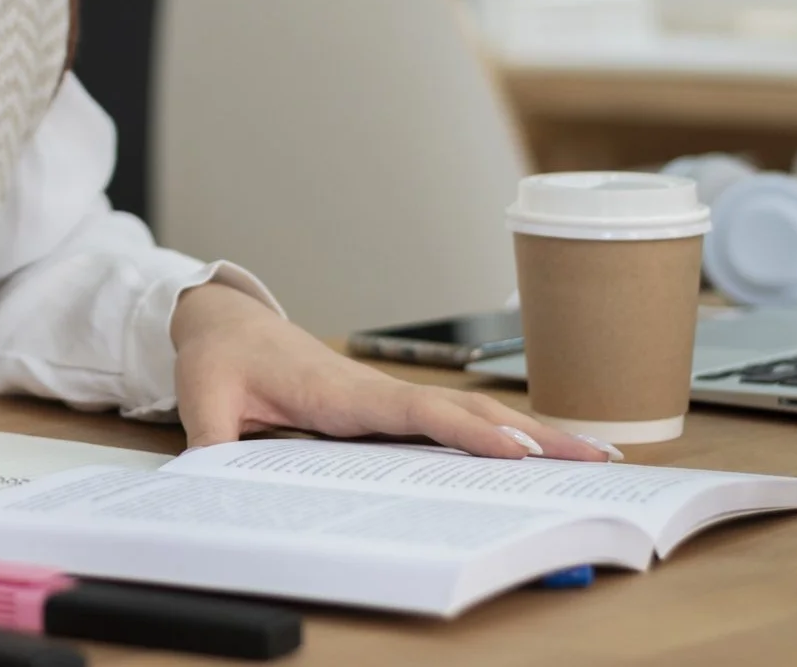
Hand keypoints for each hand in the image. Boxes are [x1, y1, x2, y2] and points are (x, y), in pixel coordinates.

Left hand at [170, 282, 609, 461]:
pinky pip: (446, 422)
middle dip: (529, 433)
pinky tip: (533, 455)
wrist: (222, 319)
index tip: (517, 449)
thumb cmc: (219, 354)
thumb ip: (211, 438)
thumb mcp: (203, 396)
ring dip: (525, 434)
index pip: (414, 412)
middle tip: (593, 458)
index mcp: (337, 391)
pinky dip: (494, 435)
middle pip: (463, 411)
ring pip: (465, 414)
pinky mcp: (382, 407)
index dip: (467, 431)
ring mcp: (382, 398)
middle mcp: (372, 392)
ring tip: (590, 457)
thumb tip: (216, 477)